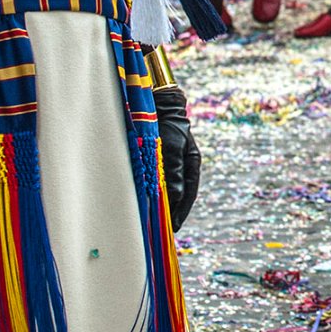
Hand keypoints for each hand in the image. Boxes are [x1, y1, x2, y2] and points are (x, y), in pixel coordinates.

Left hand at [152, 85, 201, 230]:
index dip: (181, 212)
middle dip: (169, 212)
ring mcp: (168, 162)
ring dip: (157, 203)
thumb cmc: (166, 122)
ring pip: (163, 189)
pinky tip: (139, 200)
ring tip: (148, 220)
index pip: (188, 193)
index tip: (173, 228)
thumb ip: (172, 171)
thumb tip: (174, 198)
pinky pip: (152, 181)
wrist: (153, 100)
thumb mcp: (171, 147)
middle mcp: (181, 165)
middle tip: (159, 230)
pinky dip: (148, 192)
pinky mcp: (153, 159)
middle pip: (176, 194)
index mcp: (191, 163)